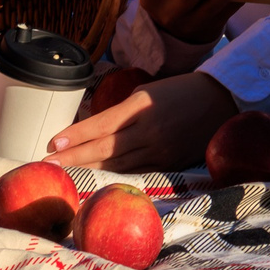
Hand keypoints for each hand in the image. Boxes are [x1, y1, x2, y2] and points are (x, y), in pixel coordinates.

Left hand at [46, 71, 237, 172]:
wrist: (221, 101)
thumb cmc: (180, 91)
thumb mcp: (147, 92)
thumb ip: (122, 112)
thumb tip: (94, 127)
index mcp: (141, 106)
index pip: (101, 123)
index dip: (75, 135)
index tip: (52, 142)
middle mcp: (149, 130)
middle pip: (104, 148)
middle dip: (74, 157)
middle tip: (48, 164)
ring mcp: (160, 150)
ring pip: (117, 164)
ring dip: (89, 169)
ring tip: (65, 173)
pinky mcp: (169, 164)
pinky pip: (135, 171)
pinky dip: (114, 175)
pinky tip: (96, 178)